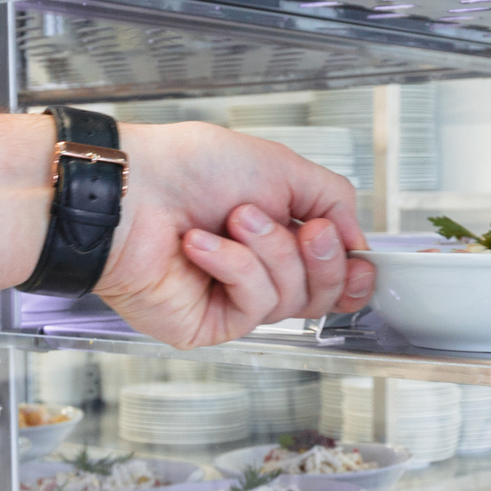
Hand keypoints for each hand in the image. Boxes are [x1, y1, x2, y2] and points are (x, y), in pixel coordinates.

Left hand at [97, 121, 375, 346]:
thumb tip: (356, 238)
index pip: (335, 273)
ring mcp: (233, 300)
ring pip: (292, 299)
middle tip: (304, 229)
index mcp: (277, 234)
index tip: (360, 257)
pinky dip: (234, 267)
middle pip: (325, 295)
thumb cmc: (184, 167)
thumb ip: (332, 198)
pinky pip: (253, 307)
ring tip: (233, 219)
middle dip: (321, 258)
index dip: (354, 271)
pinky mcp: (210, 325)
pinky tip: (202, 244)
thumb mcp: (280, 165)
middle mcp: (258, 270)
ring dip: (269, 251)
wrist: (130, 188)